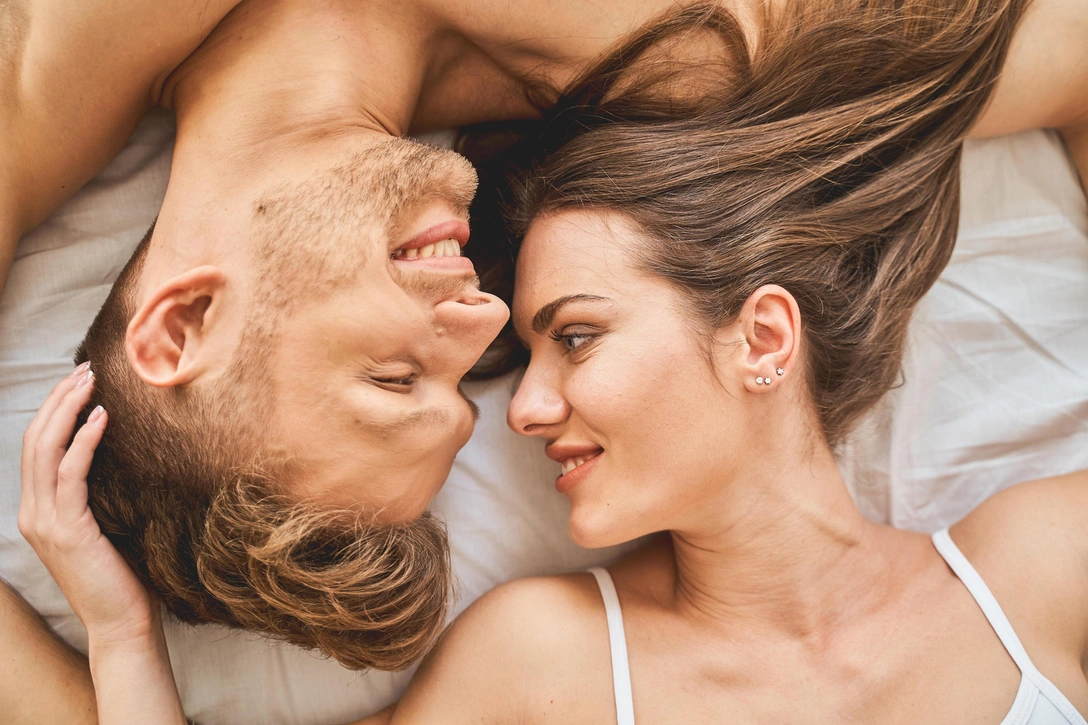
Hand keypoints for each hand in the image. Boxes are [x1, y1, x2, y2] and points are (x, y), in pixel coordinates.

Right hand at [19, 364, 157, 649]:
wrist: (123, 622)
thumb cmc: (125, 574)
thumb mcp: (107, 523)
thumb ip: (99, 492)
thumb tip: (121, 452)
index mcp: (38, 510)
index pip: (36, 446)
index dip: (53, 409)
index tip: (79, 380)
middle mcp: (32, 513)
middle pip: (34, 440)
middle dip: (58, 399)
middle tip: (85, 368)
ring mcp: (44, 522)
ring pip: (45, 450)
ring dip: (67, 409)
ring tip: (91, 381)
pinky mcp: (66, 529)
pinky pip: (70, 473)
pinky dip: (84, 440)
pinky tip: (103, 417)